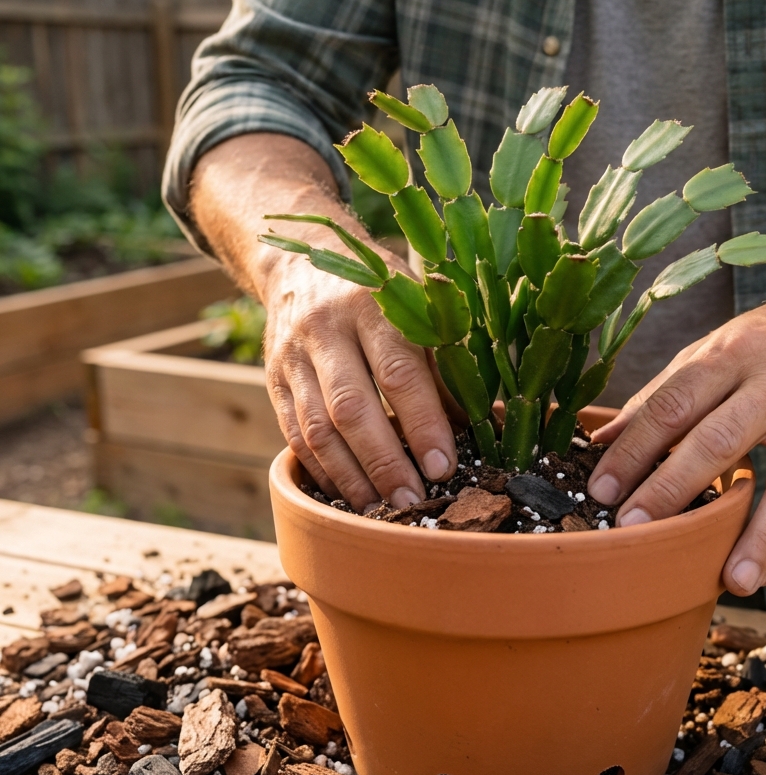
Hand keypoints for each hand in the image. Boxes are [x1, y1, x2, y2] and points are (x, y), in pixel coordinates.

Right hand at [260, 243, 457, 510]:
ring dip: (351, 477)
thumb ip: (446, 363)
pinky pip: (294, 434)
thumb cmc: (383, 293)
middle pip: (352, 408)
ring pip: (317, 429)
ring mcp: (293, 357)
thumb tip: (483, 425)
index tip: (444, 467)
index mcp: (374, 306)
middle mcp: (326, 329)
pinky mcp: (273, 380)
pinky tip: (346, 495)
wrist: (304, 264)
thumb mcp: (418, 309)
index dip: (423, 424)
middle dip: (384, 463)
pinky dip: (321, 470)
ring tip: (380, 510)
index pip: (399, 373)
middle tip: (413, 503)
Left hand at [585, 280, 765, 596]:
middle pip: (721, 440)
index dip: (634, 449)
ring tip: (732, 581)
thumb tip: (600, 441)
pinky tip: (765, 573)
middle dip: (674, 488)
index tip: (601, 490)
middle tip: (635, 528)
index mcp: (734, 353)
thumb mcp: (713, 350)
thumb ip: (660, 395)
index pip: (674, 404)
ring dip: (760, 536)